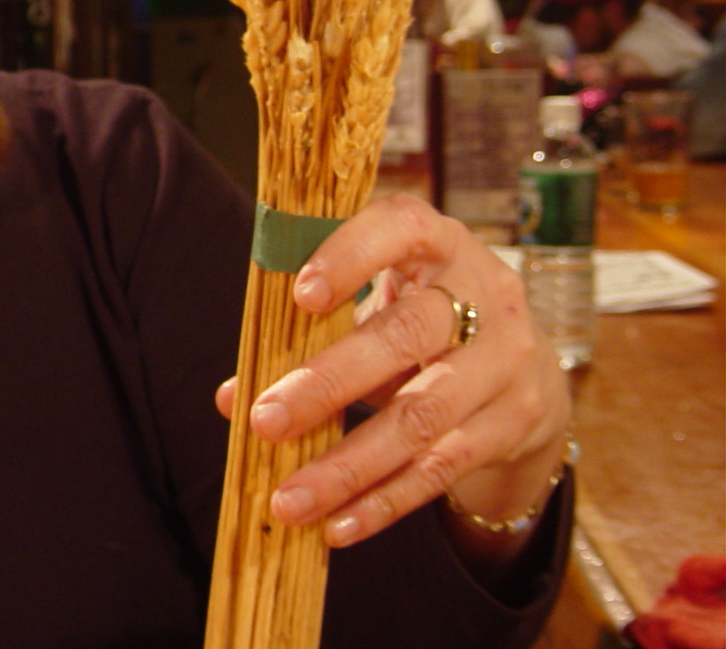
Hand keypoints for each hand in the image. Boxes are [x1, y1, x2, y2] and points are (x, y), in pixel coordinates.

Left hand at [215, 194, 571, 553]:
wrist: (524, 363)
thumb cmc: (419, 315)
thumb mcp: (377, 301)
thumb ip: (307, 334)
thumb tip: (230, 398)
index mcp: (438, 243)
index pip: (402, 227)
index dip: (352, 254)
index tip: (300, 294)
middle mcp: (485, 295)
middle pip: (406, 335)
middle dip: (328, 382)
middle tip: (264, 420)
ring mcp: (506, 362)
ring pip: (422, 417)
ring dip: (347, 465)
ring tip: (288, 498)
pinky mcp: (514, 423)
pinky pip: (442, 468)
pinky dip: (383, 501)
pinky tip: (335, 526)